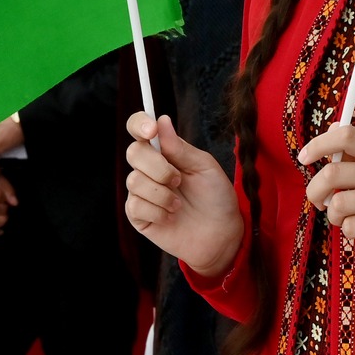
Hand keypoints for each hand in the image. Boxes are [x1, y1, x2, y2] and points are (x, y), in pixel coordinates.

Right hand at [124, 112, 245, 278]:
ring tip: (179, 204)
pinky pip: (135, 206)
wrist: (221, 234)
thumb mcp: (205, 167)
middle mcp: (149, 169)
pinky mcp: (138, 216)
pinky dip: (157, 211)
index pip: (139, 129)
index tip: (151, 130)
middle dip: (158, 167)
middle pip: (134, 153)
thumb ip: (181, 148)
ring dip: (161, 193)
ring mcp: (141, 192)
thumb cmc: (216, 197)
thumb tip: (161, 120)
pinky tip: (171, 217)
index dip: (139, 124)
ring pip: (134, 181)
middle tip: (178, 180)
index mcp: (164, 152)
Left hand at [298, 123, 354, 279]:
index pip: (348, 135)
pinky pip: (349, 226)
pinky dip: (347, 230)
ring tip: (343, 217)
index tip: (303, 157)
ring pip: (338, 203)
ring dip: (332, 214)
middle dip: (315, 189)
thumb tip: (332, 128)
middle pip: (333, 172)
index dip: (319, 144)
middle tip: (317, 199)